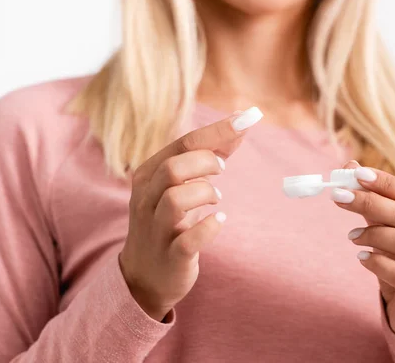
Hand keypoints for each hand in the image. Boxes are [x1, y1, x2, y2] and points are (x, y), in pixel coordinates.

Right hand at [120, 108, 261, 320]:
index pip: (183, 142)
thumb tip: (240, 125)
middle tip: (222, 171)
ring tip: (215, 198)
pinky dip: (210, 227)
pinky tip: (218, 220)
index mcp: (148, 174)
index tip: (248, 118)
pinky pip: (190, 239)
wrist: (146, 276)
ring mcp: (156, 228)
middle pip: (174, 167)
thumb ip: (209, 155)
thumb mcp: (181, 184)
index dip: (218, 130)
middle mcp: (146, 198)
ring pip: (176, 199)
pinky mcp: (171, 256)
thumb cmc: (169, 220)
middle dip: (206, 162)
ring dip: (205, 192)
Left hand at [332, 162, 394, 337]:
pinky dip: (376, 262)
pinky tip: (361, 258)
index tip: (356, 174)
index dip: (386, 182)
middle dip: (370, 202)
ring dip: (373, 234)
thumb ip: (375, 200)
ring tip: (352, 235)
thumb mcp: (392, 229)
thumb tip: (349, 166)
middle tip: (339, 197)